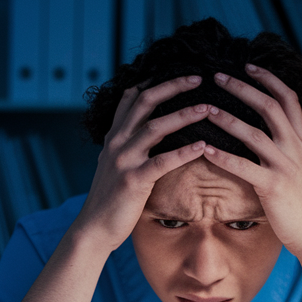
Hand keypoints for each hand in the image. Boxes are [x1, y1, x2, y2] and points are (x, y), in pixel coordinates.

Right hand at [72, 76, 210, 252]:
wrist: (94, 228)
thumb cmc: (110, 199)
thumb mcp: (113, 165)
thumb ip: (126, 147)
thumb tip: (144, 135)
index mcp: (113, 137)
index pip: (131, 97)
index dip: (154, 81)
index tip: (179, 73)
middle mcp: (116, 142)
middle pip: (145, 101)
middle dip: (173, 86)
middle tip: (198, 78)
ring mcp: (124, 160)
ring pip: (156, 127)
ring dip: (184, 114)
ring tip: (208, 108)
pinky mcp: (134, 180)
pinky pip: (163, 161)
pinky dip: (184, 151)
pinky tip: (203, 146)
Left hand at [201, 65, 301, 258]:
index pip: (289, 98)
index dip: (268, 79)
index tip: (249, 66)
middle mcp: (297, 148)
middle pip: (269, 107)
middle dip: (243, 88)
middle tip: (218, 76)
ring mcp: (286, 166)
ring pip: (254, 133)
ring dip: (227, 118)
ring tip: (205, 108)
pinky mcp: (273, 186)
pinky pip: (244, 167)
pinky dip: (223, 156)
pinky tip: (204, 148)